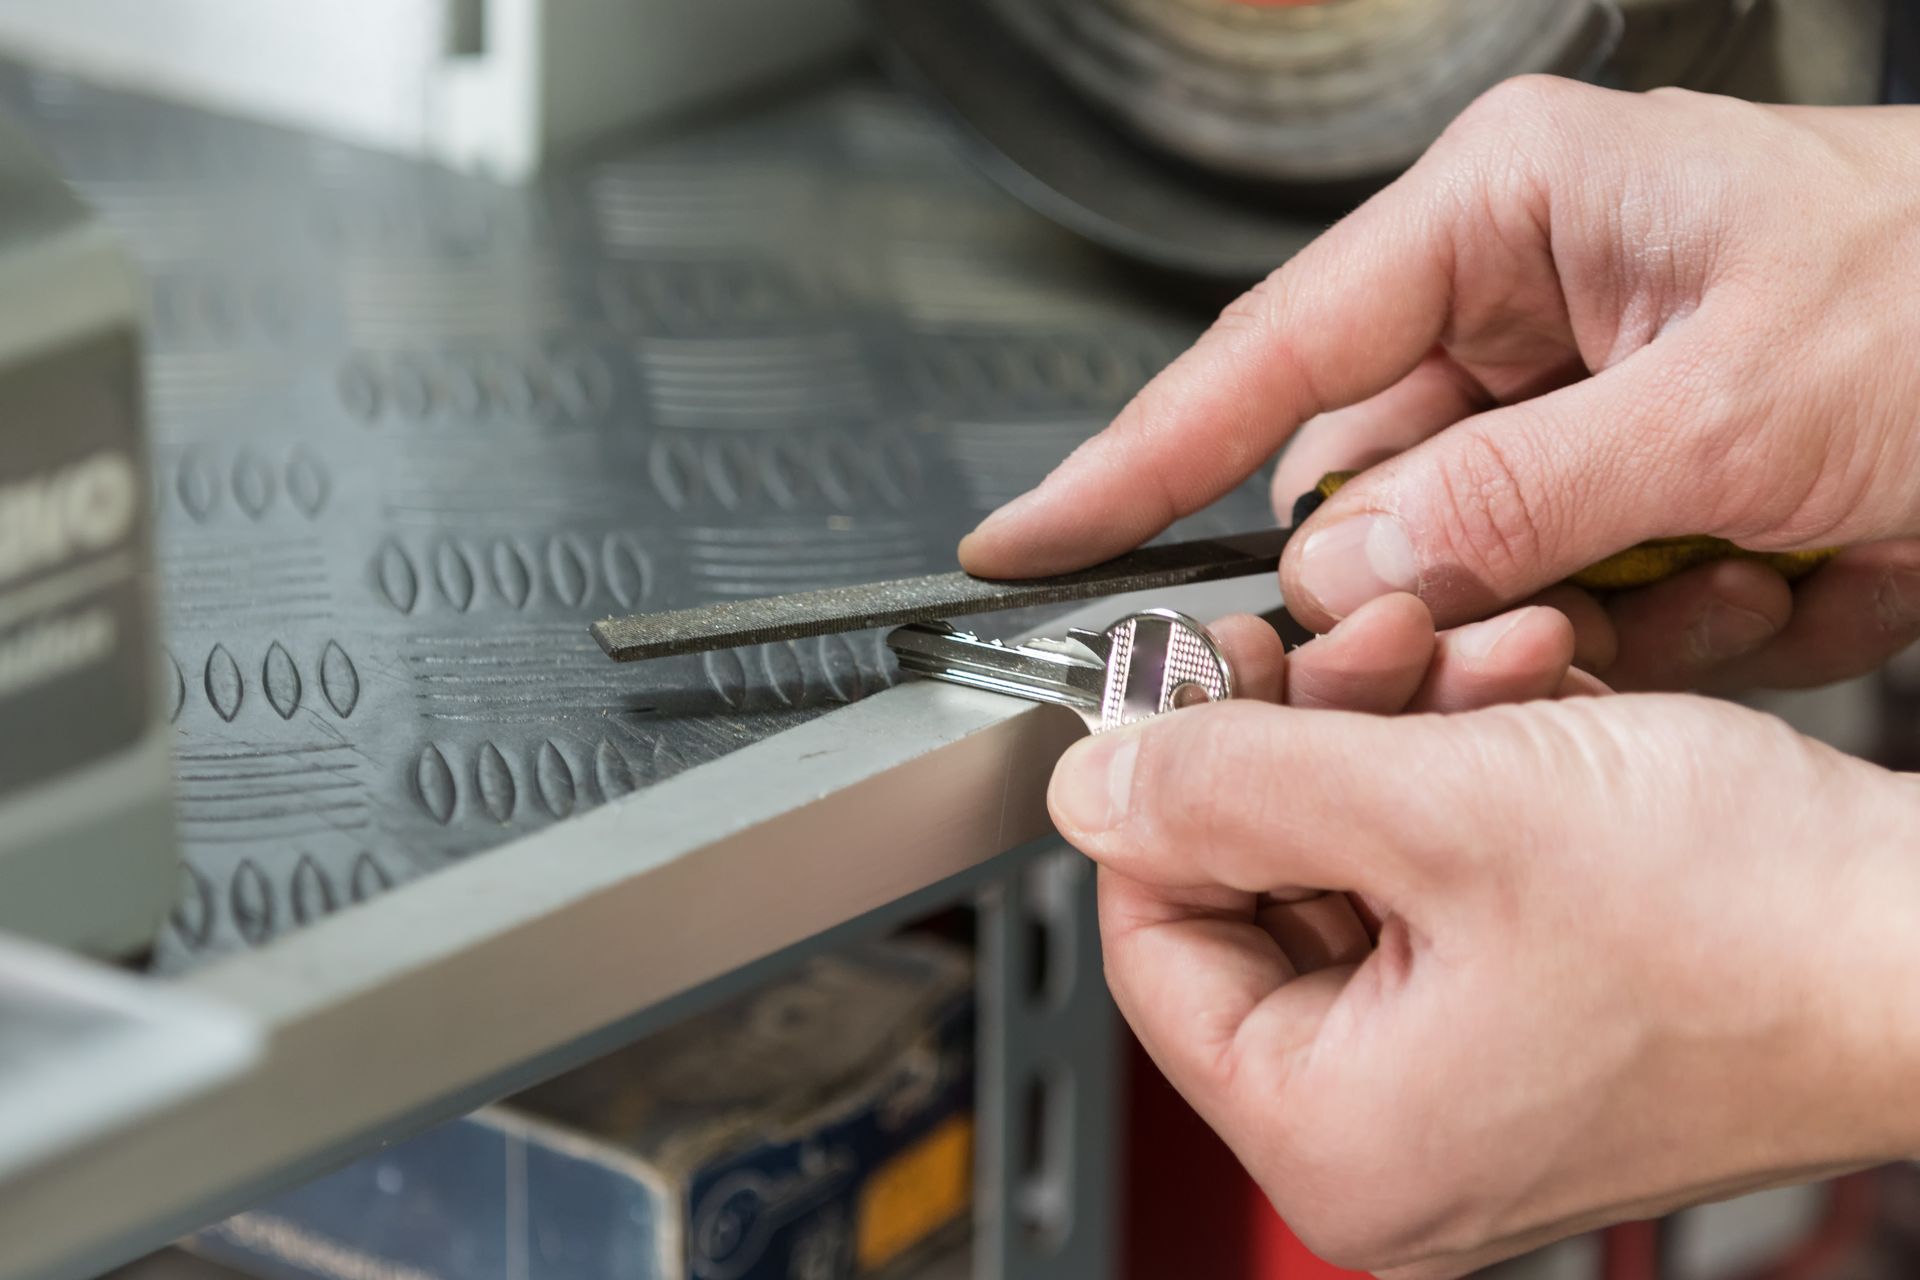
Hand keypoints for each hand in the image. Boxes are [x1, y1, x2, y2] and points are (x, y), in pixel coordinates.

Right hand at [958, 78, 1919, 691]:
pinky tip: (1777, 577)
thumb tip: (1335, 567)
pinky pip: (1552, 605)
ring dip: (1573, 617)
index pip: (1266, 354)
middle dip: (1430, 583)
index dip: (1133, 459)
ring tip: (1735, 571)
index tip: (1030, 541)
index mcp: (1508, 212)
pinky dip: (1650, 632)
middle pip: (1358, 490)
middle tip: (1538, 616)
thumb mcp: (1742, 397)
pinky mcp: (1619, 497)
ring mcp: (1568, 410)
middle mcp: (1517, 305)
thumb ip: (1516, 492)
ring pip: (1455, 568)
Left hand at [1051, 693, 1919, 1277]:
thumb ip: (1231, 789)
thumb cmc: (1760, 927)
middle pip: (1260, 888)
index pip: (1154, 940)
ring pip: (1355, 861)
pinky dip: (1468, 774)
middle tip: (1354, 634)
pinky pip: (1442, 880)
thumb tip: (1092, 786)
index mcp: (1337, 1138)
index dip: (1164, 788)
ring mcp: (1467, 1082)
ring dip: (1402, 728)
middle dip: (1312, 731)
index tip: (1191, 679)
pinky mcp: (1536, 1020)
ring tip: (1476, 646)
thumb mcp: (1444, 811)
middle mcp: (1393, 1138)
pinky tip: (1526, 692)